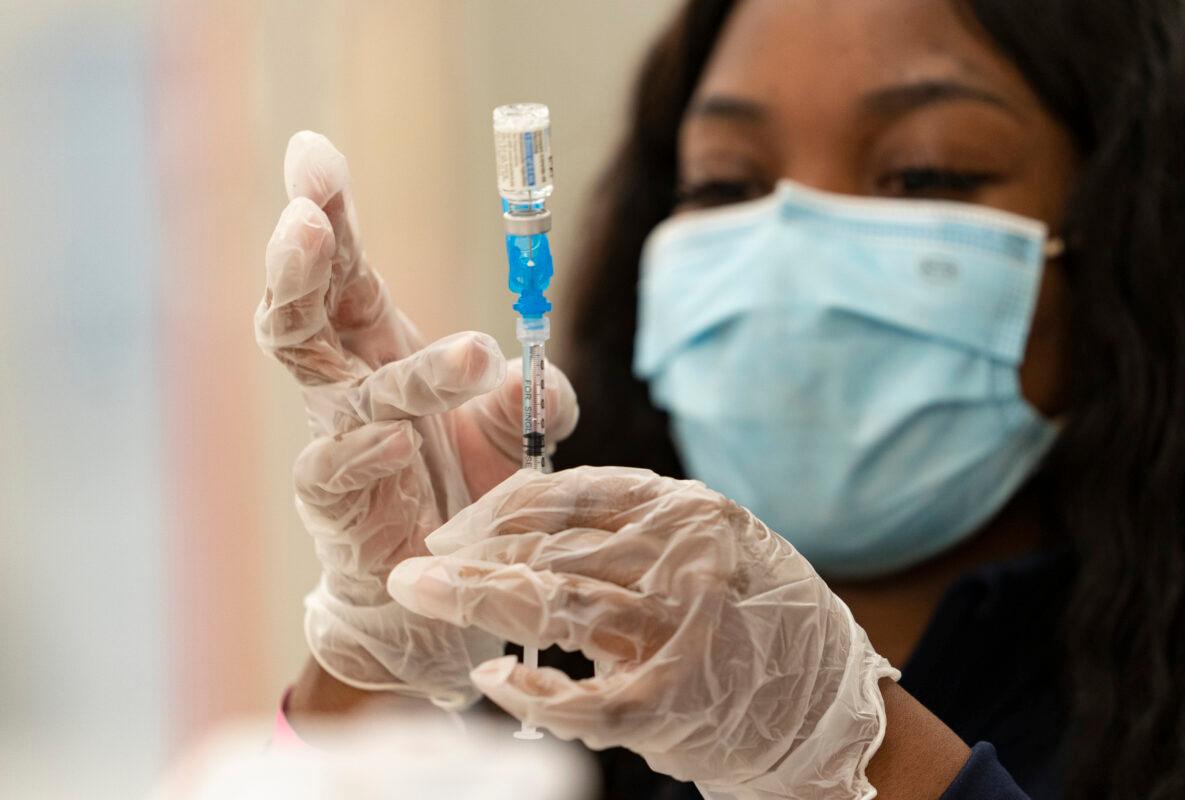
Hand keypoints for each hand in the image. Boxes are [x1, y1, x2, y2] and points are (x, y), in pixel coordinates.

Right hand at [255, 132, 578, 708]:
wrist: (436, 593)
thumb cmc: (467, 494)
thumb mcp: (517, 436)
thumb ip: (536, 398)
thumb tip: (540, 378)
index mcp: (381, 348)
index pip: (346, 269)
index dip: (329, 211)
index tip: (312, 151)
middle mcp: (347, 385)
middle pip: (301, 308)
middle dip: (302, 255)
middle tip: (310, 211)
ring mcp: (333, 442)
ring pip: (329, 382)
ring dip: (403, 364)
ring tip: (475, 351)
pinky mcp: (334, 505)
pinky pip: (334, 467)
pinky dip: (364, 450)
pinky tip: (394, 443)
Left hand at [388, 467, 898, 797]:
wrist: (827, 702)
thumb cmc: (757, 617)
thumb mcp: (708, 545)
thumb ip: (632, 529)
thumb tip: (528, 522)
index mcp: (685, 511)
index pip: (569, 493)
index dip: (496, 508)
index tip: (453, 528)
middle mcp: (682, 558)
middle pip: (551, 546)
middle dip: (471, 553)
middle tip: (415, 564)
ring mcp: (678, 630)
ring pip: (556, 604)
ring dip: (478, 599)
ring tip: (422, 594)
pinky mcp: (674, 701)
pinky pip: (583, 696)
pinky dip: (530, 690)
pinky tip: (489, 677)